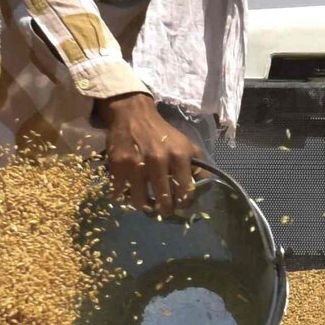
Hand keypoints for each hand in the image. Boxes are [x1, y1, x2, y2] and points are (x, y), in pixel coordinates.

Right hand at [100, 93, 201, 214]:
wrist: (132, 114)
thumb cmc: (162, 133)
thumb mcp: (186, 145)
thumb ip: (199, 166)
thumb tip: (207, 188)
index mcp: (179, 156)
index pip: (186, 192)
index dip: (184, 203)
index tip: (180, 205)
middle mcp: (158, 161)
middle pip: (164, 201)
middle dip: (165, 210)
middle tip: (163, 209)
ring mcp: (135, 164)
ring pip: (140, 202)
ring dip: (145, 207)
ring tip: (147, 203)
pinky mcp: (117, 165)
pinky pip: (120, 193)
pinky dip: (124, 196)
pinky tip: (130, 191)